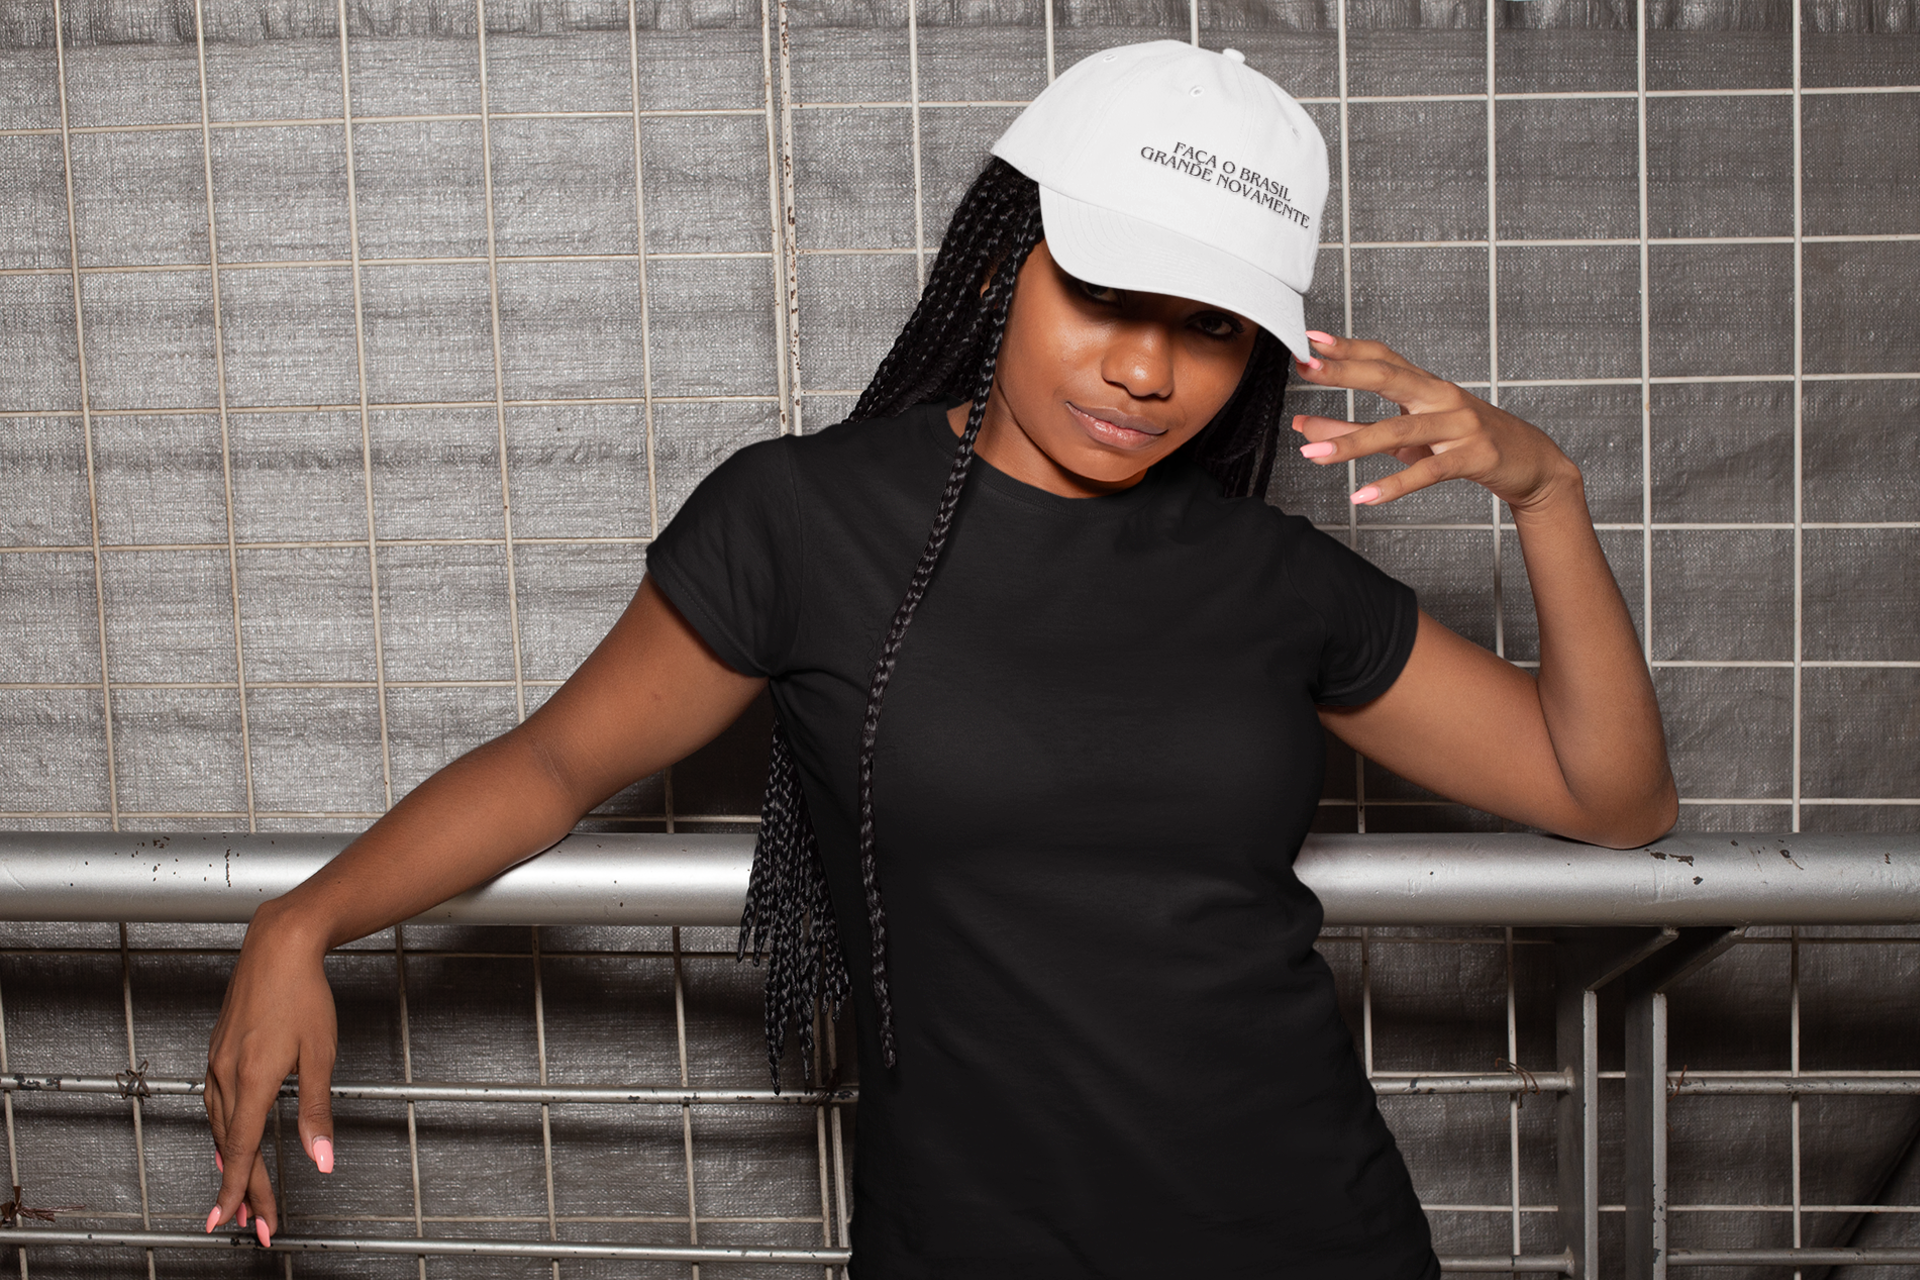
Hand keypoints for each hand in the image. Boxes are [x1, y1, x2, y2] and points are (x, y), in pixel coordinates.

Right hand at [203, 899, 338, 1245]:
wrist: (279, 945)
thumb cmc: (303, 992)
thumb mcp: (321, 1056)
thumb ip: (317, 1112)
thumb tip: (321, 1159)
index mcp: (251, 1079)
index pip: (242, 1150)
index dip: (238, 1191)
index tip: (233, 1222)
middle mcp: (226, 1074)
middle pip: (230, 1146)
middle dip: (242, 1189)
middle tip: (254, 1222)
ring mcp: (217, 1062)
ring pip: (219, 1127)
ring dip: (231, 1164)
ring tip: (243, 1195)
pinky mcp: (218, 1051)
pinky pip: (215, 1104)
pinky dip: (223, 1132)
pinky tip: (230, 1141)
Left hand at [1289, 331, 1579, 511]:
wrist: (1530, 463)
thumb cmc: (1462, 444)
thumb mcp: (1406, 438)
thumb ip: (1353, 431)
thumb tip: (1303, 428)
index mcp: (1426, 385)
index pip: (1382, 356)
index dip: (1347, 347)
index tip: (1310, 339)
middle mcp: (1441, 396)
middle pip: (1388, 377)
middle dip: (1344, 372)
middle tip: (1306, 368)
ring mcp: (1459, 425)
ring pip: (1399, 430)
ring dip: (1352, 444)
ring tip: (1311, 453)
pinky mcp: (1473, 456)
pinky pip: (1427, 472)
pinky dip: (1393, 486)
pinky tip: (1363, 495)